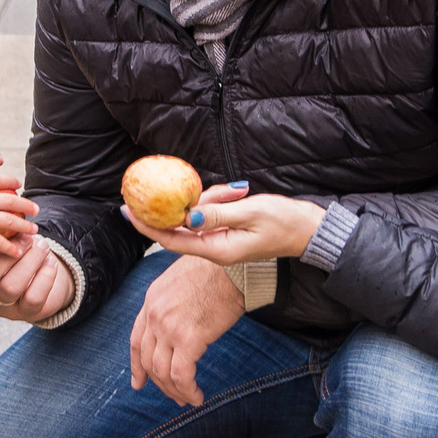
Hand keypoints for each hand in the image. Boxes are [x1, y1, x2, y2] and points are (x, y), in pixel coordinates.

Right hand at [0, 233, 75, 323]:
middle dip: (7, 253)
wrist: (38, 281)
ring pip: (10, 287)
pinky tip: (50, 262)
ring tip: (42, 246)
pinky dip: (45, 276)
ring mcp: (2, 308)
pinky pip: (34, 297)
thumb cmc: (11, 257)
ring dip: (29, 261)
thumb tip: (0, 222)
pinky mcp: (26, 313)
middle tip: (26, 237)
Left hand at [127, 183, 325, 265]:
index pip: (172, 240)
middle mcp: (215, 249)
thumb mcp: (251, 213)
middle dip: (176, 206)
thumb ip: (217, 214)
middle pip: (182, 227)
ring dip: (209, 199)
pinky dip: (218, 202)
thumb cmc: (286, 222)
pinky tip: (236, 194)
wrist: (309, 231)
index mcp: (218, 250)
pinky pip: (211, 216)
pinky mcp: (228, 233)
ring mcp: (222, 242)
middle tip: (169, 186)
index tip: (129, 210)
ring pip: (197, 218)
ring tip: (237, 192)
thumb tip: (186, 215)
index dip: (148, 226)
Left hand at [129, 254, 245, 407]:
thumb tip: (179, 324)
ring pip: (162, 372)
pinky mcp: (188, 339)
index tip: (139, 382)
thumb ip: (172, 304)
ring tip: (188, 399)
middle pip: (148, 360)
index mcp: (151, 300)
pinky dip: (188, 391)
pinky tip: (197, 397)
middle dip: (160, 384)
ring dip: (175, 391)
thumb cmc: (217, 270)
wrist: (233, 267)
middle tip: (174, 396)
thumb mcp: (181, 281)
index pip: (136, 340)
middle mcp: (154, 315)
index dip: (137, 365)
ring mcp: (168, 328)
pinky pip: (182, 375)